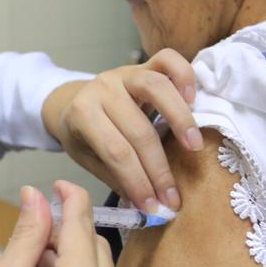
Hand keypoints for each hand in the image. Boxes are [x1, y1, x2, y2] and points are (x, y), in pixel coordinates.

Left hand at [43, 49, 201, 210]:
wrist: (71, 102)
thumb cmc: (83, 135)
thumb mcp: (87, 158)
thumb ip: (115, 177)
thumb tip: (147, 205)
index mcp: (82, 114)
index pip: (116, 153)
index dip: (137, 182)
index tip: (154, 206)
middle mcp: (102, 89)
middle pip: (138, 130)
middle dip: (159, 169)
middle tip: (173, 197)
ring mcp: (124, 73)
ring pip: (156, 88)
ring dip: (179, 119)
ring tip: (194, 147)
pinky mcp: (142, 64)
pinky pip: (167, 60)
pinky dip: (184, 76)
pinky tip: (193, 100)